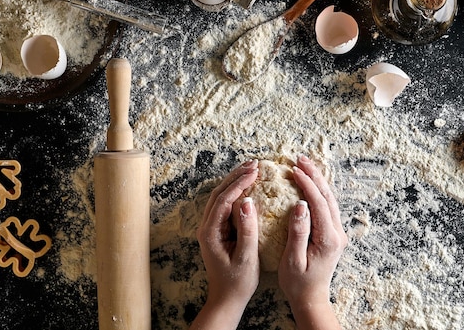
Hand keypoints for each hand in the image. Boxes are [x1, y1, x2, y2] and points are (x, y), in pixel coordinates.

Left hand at [190, 160, 259, 329]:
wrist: (226, 299)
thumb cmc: (238, 282)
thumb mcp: (246, 257)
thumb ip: (247, 229)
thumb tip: (248, 202)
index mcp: (211, 232)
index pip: (224, 199)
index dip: (240, 183)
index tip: (256, 172)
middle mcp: (207, 227)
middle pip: (219, 193)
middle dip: (236, 176)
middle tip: (255, 164)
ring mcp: (210, 228)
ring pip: (220, 196)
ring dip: (234, 181)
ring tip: (251, 168)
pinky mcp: (217, 230)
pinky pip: (224, 205)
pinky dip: (235, 192)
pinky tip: (247, 186)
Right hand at [278, 155, 346, 329]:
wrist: (311, 298)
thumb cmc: (298, 283)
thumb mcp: (293, 260)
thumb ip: (298, 232)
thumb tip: (300, 205)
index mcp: (328, 239)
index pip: (319, 203)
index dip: (307, 184)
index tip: (293, 170)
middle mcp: (337, 233)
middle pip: (328, 196)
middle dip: (314, 175)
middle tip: (299, 158)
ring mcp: (337, 233)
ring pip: (329, 199)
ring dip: (317, 180)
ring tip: (303, 164)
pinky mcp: (333, 234)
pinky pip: (327, 206)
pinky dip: (318, 191)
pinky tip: (309, 182)